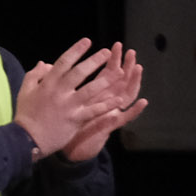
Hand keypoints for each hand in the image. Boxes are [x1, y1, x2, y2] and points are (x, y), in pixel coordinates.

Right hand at [13, 38, 126, 158]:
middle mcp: (59, 92)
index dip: (76, 50)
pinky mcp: (74, 119)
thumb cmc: (25, 115)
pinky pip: (94, 111)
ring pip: (90, 89)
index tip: (87, 41)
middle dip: (95, 60)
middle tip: (107, 52)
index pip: (63, 62)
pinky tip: (118, 100)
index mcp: (47, 84)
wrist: (25, 139)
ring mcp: (68, 106)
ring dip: (106, 80)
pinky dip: (107, 105)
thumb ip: (34, 75)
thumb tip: (44, 63)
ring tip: (119, 72)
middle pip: (79, 72)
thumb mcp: (24, 92)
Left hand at [54, 42, 145, 162]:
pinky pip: (124, 119)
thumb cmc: (63, 125)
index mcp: (93, 95)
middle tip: (131, 52)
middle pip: (118, 81)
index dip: (108, 61)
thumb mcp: (63, 103)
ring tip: (139, 68)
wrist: (66, 148)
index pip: (104, 74)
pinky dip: (134, 111)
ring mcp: (109, 113)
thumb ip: (60, 86)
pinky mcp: (108, 127)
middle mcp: (104, 102)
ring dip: (134, 82)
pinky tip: (143, 102)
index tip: (112, 47)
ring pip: (125, 95)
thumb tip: (51, 67)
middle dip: (125, 65)